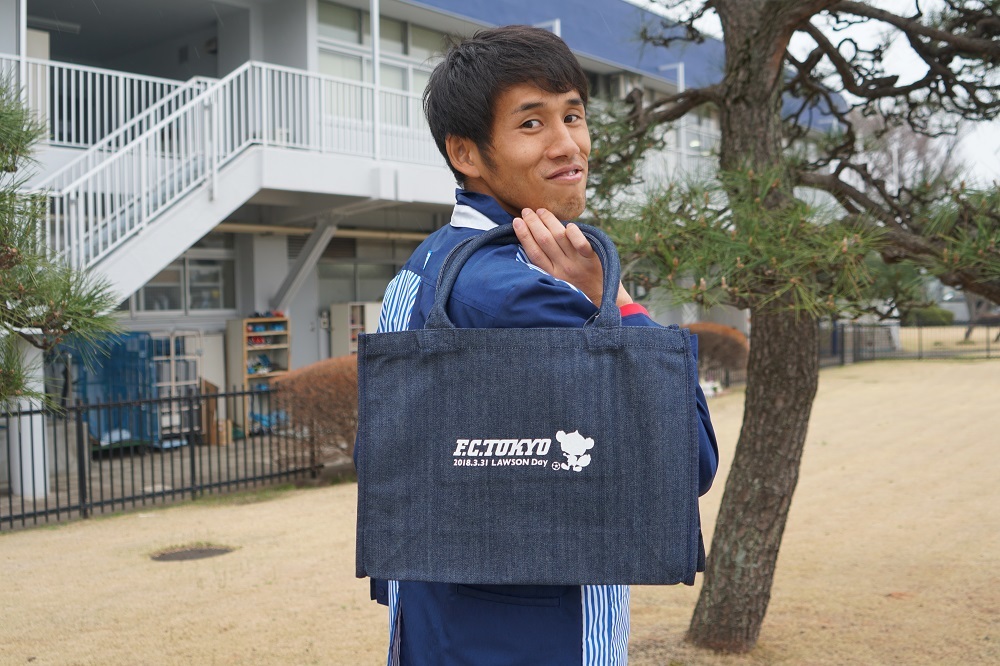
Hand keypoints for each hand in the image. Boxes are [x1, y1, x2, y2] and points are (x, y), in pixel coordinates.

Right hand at [512, 208, 632, 307]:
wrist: (603, 296)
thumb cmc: (578, 285)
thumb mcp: (558, 279)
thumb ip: (547, 262)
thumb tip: (531, 239)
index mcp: (552, 274)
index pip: (534, 252)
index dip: (524, 236)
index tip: (516, 222)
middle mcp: (563, 268)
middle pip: (544, 241)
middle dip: (533, 224)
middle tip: (526, 211)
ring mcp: (577, 262)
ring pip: (559, 237)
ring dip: (548, 221)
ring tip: (541, 211)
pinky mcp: (592, 257)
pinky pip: (582, 244)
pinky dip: (574, 233)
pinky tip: (568, 224)